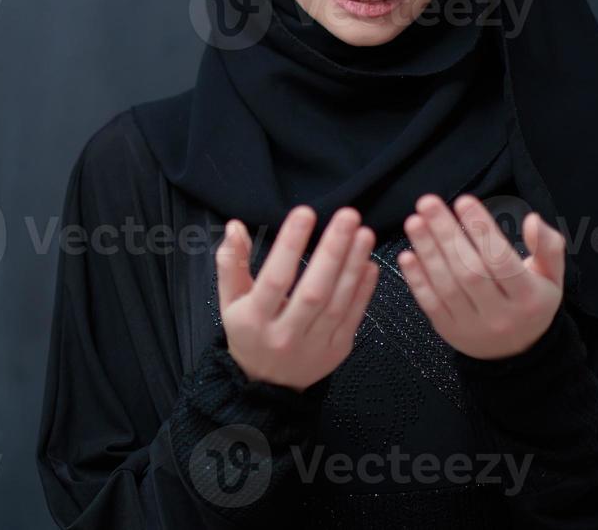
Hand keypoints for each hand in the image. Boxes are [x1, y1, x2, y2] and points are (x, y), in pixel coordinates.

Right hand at [216, 205, 378, 392]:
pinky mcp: (337, 351)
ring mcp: (314, 346)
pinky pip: (353, 318)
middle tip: (348, 215)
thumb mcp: (229, 300)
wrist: (267, 384)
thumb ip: (230, 263)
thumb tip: (235, 226)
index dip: (290, 245)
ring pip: (338, 303)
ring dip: (353, 266)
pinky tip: (369, 264)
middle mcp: (285, 335)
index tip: (305, 212)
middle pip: (313, 291)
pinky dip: (363, 290)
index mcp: (255, 320)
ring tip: (363, 233)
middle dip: (333, 251)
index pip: (275, 279)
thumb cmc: (247, 331)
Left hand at [398, 193, 566, 359]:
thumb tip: (533, 220)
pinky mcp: (449, 331)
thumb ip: (548, 247)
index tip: (463, 200)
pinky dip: (417, 278)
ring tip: (414, 221)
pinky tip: (407, 254)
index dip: (482, 230)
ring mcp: (473, 326)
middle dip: (446, 233)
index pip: (502, 260)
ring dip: (427, 250)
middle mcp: (501, 314)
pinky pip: (430, 303)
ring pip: (447, 285)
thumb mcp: (551, 277)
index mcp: (529, 298)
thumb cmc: (531, 302)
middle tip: (427, 202)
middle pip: (470, 270)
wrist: (516, 353)